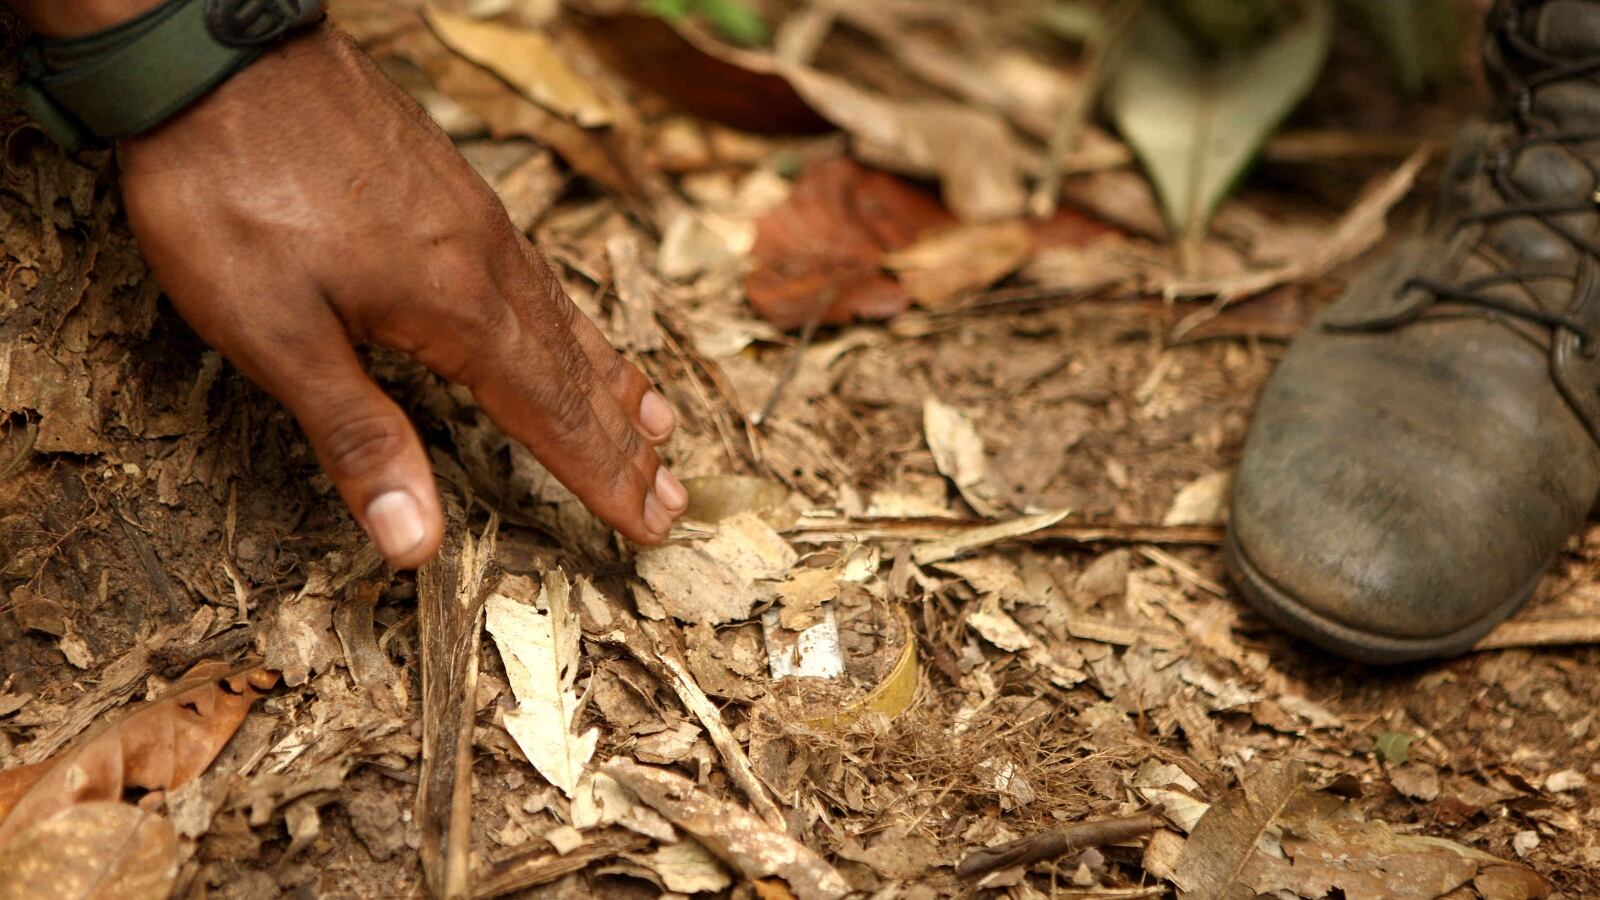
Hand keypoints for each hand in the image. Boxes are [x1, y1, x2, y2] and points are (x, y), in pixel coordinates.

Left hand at [114, 26, 685, 565]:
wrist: (215, 55)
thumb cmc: (232, 192)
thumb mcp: (274, 333)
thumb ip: (357, 436)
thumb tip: (415, 544)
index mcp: (458, 310)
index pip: (553, 418)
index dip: (604, 479)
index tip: (653, 525)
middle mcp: (488, 265)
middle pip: (576, 374)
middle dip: (626, 445)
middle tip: (675, 497)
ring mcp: (476, 222)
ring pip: (565, 321)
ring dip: (613, 385)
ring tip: (655, 423)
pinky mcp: (452, 192)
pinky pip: (539, 276)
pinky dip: (575, 324)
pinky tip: (568, 326)